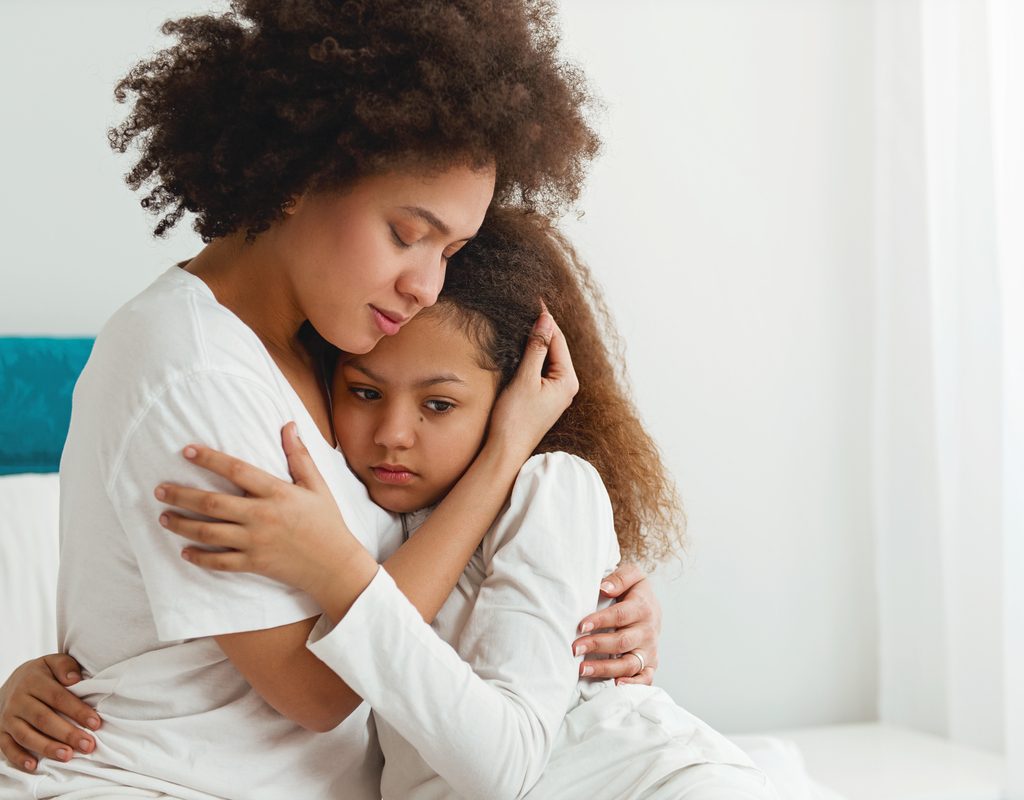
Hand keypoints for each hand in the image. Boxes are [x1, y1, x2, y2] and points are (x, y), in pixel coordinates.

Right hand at [0, 654, 100, 772]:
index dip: (77, 710)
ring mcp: (7, 717)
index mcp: (34, 681)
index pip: (58, 697)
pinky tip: (34, 766)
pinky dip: (19, 758)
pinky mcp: (0, 732)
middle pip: (43, 719)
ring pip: (26, 735)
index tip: (96, 723)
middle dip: (67, 734)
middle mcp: (18, 700)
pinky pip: (6, 747)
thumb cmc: (42, 675)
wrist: (11, 684)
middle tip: (87, 745)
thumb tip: (75, 679)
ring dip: (47, 748)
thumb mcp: (52, 662)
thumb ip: (65, 666)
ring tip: (67, 756)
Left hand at [157, 423, 368, 598]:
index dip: (210, 459)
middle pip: (212, 503)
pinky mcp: (254, 564)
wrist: (335, 565)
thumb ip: (299, 456)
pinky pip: (219, 562)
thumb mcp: (317, 485)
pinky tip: (185, 551)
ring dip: (182, 524)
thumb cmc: (327, 522)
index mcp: (277, 493)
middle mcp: (262, 516)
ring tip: (164, 517)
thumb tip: (288, 426)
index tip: (187, 450)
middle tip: (159, 489)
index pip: (237, 470)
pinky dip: (199, 557)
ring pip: (209, 532)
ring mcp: (255, 542)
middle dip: (182, 495)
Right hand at [487, 307, 578, 461]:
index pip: (559, 340)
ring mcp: (555, 393)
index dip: (546, 319)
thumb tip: (545, 321)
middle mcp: (566, 386)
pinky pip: (540, 369)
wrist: (505, 451)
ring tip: (524, 321)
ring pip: (547, 358)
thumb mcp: (525, 379)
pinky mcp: (543, 398)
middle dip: (542, 328)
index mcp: (567, 381)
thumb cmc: (515, 419)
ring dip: (536, 342)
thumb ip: (536, 348)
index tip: (536, 299)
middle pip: (555, 347)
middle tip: (528, 305)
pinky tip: (521, 347)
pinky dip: (532, 356)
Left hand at [571, 563, 661, 684]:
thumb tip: (604, 587)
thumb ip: (620, 578)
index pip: (620, 615)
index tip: (581, 625)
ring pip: (629, 664)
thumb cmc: (634, 592)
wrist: (652, 606)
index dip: (601, 621)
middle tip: (574, 648)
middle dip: (597, 645)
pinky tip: (614, 685)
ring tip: (582, 669)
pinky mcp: (649, 664)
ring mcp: (649, 650)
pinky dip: (632, 685)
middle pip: (622, 642)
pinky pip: (645, 679)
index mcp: (643, 607)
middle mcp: (648, 631)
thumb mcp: (632, 575)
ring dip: (605, 668)